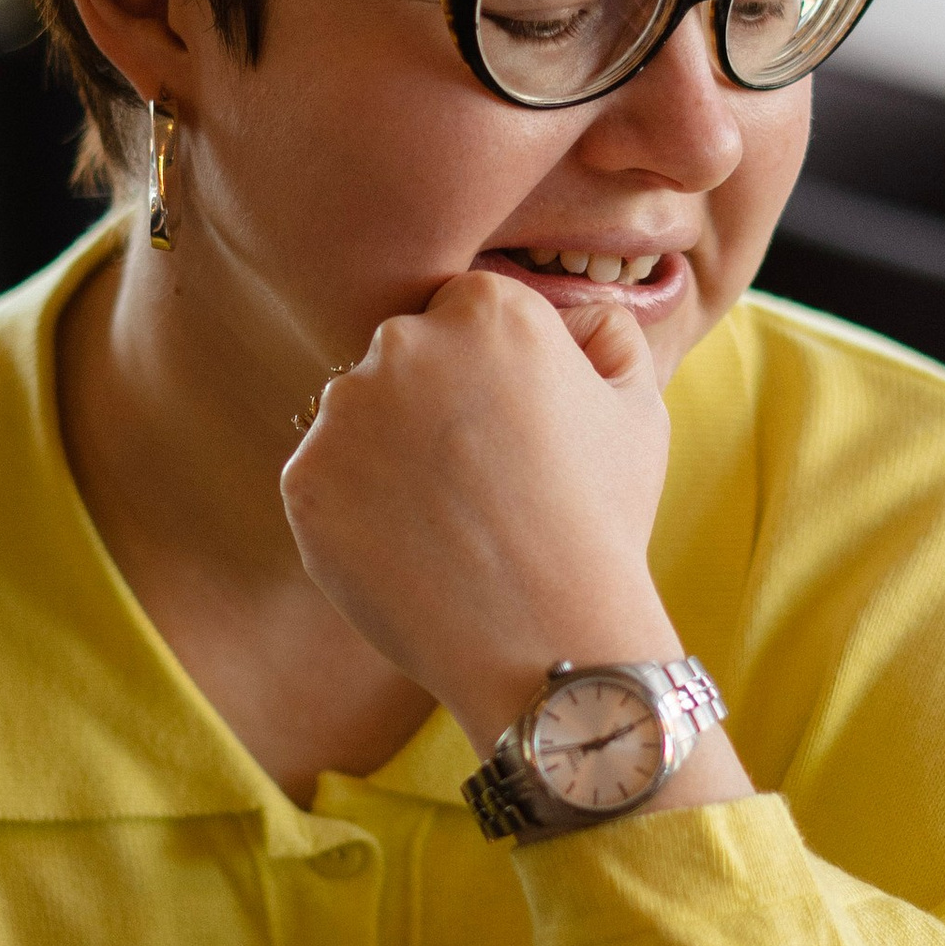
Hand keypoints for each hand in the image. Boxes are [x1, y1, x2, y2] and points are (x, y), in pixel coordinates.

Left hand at [281, 273, 680, 753]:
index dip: (488, 373)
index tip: (510, 429)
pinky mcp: (304, 479)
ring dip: (387, 456)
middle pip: (402, 358)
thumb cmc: (602, 522)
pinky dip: (357, 511)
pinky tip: (412, 548)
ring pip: (357, 419)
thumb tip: (574, 309)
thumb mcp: (640, 409)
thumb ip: (607, 334)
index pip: (461, 312)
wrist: (546, 637)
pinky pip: (325, 480)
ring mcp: (344, 413)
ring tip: (447, 522)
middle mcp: (403, 342)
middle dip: (430, 405)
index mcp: (486, 309)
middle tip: (479, 483)